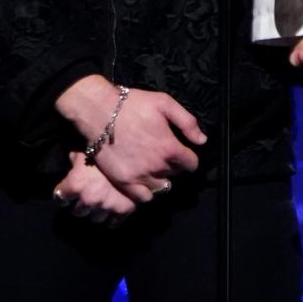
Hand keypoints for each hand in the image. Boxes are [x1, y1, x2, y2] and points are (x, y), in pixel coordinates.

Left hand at [53, 152, 141, 225]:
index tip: (67, 194)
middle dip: (81, 204)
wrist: (131, 151)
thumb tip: (72, 160)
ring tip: (101, 202)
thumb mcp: (86, 152)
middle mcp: (88, 199)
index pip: (60, 198)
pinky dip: (112, 218)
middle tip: (87, 195)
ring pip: (95, 219)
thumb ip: (76, 160)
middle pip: (77, 212)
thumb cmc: (103, 150)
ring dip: (96, 212)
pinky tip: (112, 210)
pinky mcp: (122, 211)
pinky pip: (112, 223)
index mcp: (75, 185)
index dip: (64, 194)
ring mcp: (106, 206)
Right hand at [56, 75, 206, 201]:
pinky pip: (142, 198)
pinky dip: (146, 192)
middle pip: (175, 174)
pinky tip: (143, 181)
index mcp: (170, 148)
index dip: (189, 157)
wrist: (100, 112)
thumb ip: (187, 123)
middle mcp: (157, 167)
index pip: (191, 164)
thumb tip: (202, 141)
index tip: (182, 152)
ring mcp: (139, 176)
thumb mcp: (165, 103)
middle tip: (164, 155)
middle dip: (174, 166)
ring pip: (161, 188)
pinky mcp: (123, 182)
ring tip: (154, 169)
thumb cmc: (134, 105)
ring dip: (161, 179)